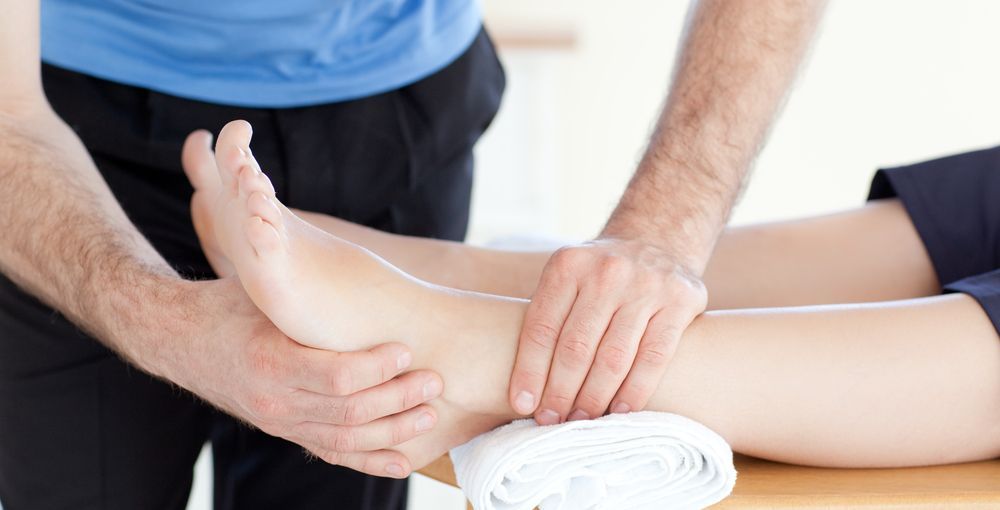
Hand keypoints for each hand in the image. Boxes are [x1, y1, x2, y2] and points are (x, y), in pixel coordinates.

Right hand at [157, 277, 442, 477]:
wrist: (183, 341)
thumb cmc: (232, 305)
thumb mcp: (261, 289)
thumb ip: (296, 285)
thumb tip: (332, 256)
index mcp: (271, 361)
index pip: (336, 376)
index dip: (377, 367)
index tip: (406, 350)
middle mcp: (275, 400)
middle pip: (349, 413)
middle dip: (398, 399)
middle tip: (434, 381)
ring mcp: (280, 422)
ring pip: (346, 440)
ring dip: (393, 431)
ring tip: (429, 414)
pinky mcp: (287, 432)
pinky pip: (333, 453)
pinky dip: (370, 460)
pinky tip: (404, 461)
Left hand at [508, 238, 706, 423]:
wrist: (657, 238)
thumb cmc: (600, 275)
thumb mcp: (568, 278)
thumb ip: (549, 317)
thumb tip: (528, 389)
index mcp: (568, 265)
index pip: (542, 329)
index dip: (530, 372)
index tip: (524, 405)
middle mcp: (606, 272)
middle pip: (576, 347)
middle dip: (560, 393)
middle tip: (552, 421)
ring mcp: (646, 285)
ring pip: (613, 358)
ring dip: (594, 398)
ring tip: (582, 420)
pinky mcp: (680, 300)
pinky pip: (654, 357)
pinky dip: (635, 391)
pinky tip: (620, 411)